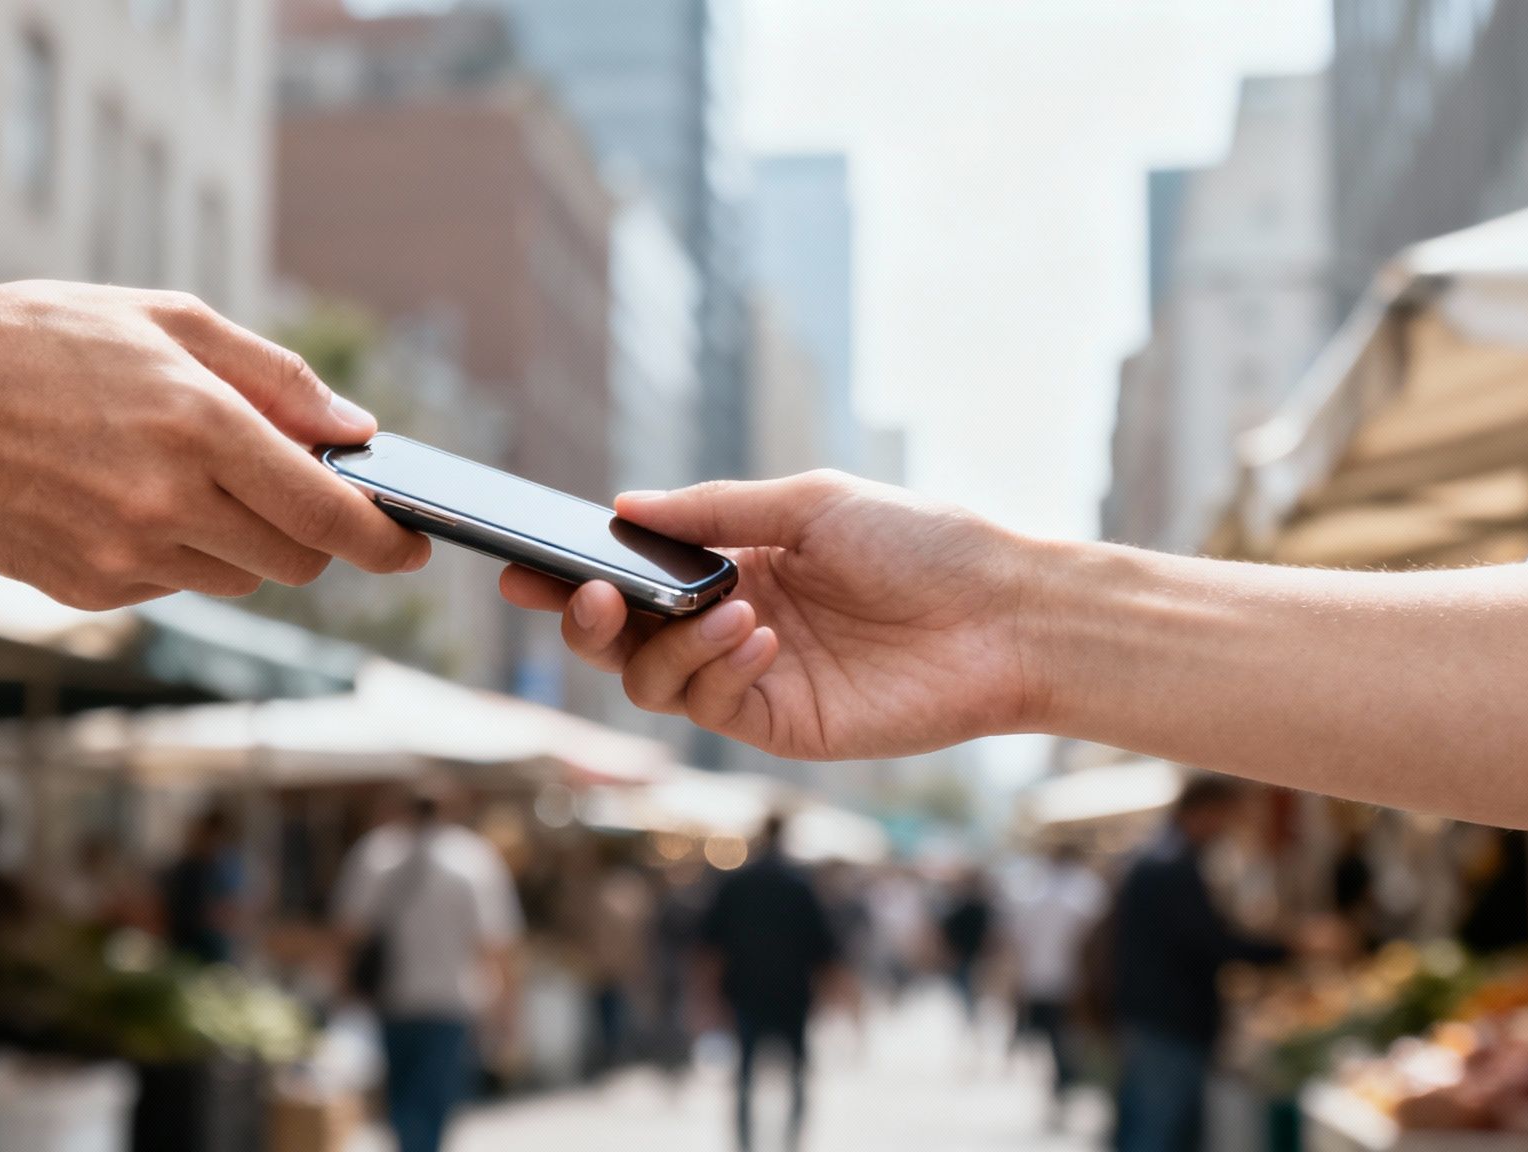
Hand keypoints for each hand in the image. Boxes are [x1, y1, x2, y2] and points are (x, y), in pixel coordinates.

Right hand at [0, 278, 428, 608]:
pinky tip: (118, 496)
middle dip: (311, 531)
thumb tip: (356, 430)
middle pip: (297, 561)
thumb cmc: (43, 339)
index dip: (386, 541)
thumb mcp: (166, 321)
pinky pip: (172, 586)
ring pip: (238, 579)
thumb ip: (274, 377)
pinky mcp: (86, 590)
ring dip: (239, 540)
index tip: (412, 546)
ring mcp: (123, 557)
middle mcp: (167, 503)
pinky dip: (174, 553)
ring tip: (176, 473)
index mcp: (200, 426)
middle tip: (281, 482)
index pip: (330, 515)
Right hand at [500, 472, 1040, 759]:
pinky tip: (761, 638)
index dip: (575, 575)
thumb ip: (713, 510)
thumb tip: (623, 506)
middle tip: (592, 599)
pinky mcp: (781, 725)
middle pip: (624, 640)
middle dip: (591, 623)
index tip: (523, 566)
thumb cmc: (920, 542)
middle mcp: (731, 623)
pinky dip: (718, 670)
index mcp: (735, 563)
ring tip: (733, 612)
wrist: (1003, 613)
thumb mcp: (810, 503)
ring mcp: (752, 679)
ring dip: (672, 646)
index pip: (635, 575)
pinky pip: (710, 707)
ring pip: (654, 682)